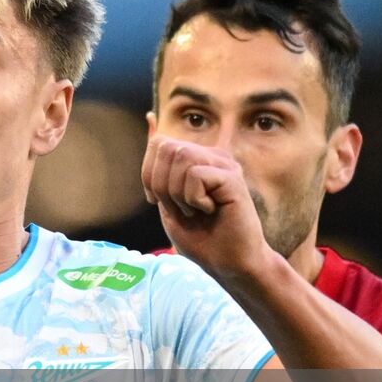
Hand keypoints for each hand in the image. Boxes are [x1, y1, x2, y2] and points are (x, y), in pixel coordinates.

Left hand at [141, 137, 269, 278]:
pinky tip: (212, 211)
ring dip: (178, 193)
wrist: (229, 264)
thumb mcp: (167, 198)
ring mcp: (224, 164)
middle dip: (162, 185)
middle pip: (166, 148)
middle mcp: (212, 155)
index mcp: (197, 158)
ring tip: (197, 210)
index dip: (150, 175)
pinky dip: (194, 199)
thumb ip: (158, 164)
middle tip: (183, 208)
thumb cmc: (201, 238)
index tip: (163, 202)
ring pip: (180, 158)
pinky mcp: (232, 177)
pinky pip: (195, 175)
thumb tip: (150, 117)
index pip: (159, 143)